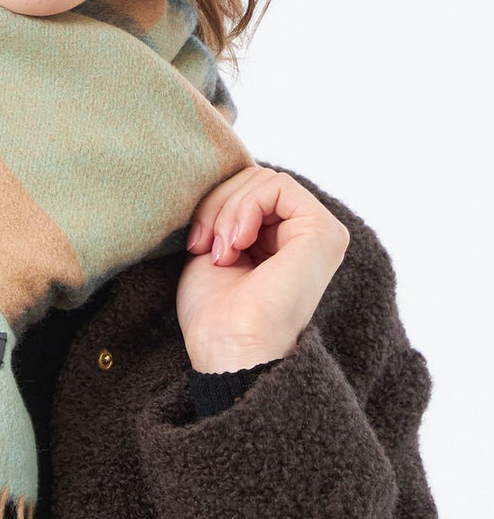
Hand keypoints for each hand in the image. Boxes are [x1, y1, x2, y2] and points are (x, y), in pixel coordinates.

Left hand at [176, 166, 349, 372]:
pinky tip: (237, 244)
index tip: (196, 244)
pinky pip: (277, 186)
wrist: (229, 347)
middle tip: (204, 247)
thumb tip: (221, 171)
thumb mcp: (213, 246)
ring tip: (220, 252)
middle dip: (217, 205)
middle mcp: (306, 235)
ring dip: (226, 211)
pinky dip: (245, 207)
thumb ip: (227, 210)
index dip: (213, 205)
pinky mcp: (323, 232)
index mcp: (283, 240)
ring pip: (262, 180)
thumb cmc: (214, 312)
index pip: (248, 190)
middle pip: (254, 179)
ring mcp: (319, 233)